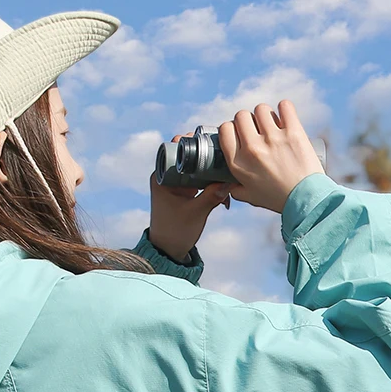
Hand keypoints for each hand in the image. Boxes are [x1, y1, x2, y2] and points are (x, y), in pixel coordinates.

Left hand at [147, 147, 231, 261]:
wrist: (169, 250)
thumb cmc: (175, 232)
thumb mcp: (195, 213)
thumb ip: (211, 196)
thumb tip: (229, 182)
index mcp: (161, 176)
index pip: (176, 149)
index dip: (192, 142)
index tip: (208, 141)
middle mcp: (167, 176)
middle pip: (189, 156)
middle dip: (207, 158)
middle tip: (224, 158)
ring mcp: (177, 184)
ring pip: (197, 168)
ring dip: (212, 172)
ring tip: (227, 176)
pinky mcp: (185, 192)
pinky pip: (200, 181)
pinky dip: (211, 183)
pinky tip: (224, 190)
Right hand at [217, 100, 323, 213]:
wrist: (306, 200)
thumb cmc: (277, 199)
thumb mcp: (249, 197)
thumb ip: (234, 188)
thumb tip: (226, 183)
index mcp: (239, 163)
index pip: (225, 129)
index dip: (232, 129)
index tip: (241, 134)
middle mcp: (253, 149)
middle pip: (242, 115)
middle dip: (249, 121)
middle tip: (258, 131)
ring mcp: (273, 139)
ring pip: (261, 109)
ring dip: (266, 115)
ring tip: (273, 126)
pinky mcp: (293, 132)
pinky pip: (284, 106)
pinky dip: (284, 108)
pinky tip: (285, 117)